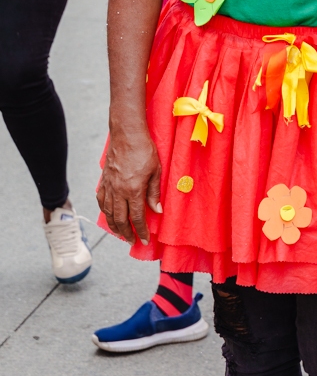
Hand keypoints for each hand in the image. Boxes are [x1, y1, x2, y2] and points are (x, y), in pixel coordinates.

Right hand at [97, 124, 161, 244]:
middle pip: (120, 219)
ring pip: (108, 212)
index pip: (136, 217)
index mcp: (133, 190)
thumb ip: (154, 193)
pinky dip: (104, 210)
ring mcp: (109, 186)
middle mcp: (118, 191)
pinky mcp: (104, 180)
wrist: (126, 134)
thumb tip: (157, 211)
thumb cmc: (144, 150)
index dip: (141, 231)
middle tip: (131, 240)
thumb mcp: (156, 171)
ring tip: (120, 232)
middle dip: (126, 233)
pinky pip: (101, 200)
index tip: (144, 240)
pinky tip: (108, 214)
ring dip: (114, 225)